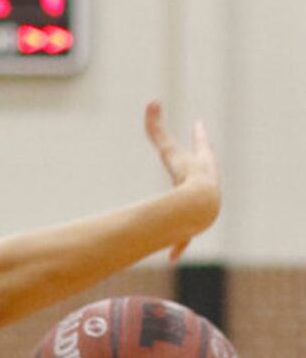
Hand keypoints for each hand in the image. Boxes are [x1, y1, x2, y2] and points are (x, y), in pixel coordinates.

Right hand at [145, 101, 219, 257]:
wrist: (201, 206)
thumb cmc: (187, 178)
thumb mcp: (170, 151)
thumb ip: (156, 129)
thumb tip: (151, 101)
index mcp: (201, 164)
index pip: (201, 144)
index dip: (198, 134)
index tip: (199, 126)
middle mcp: (206, 184)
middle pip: (204, 173)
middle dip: (200, 168)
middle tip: (199, 162)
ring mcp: (201, 205)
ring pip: (196, 205)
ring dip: (192, 206)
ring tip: (188, 211)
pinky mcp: (193, 227)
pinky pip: (184, 236)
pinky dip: (178, 244)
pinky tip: (173, 256)